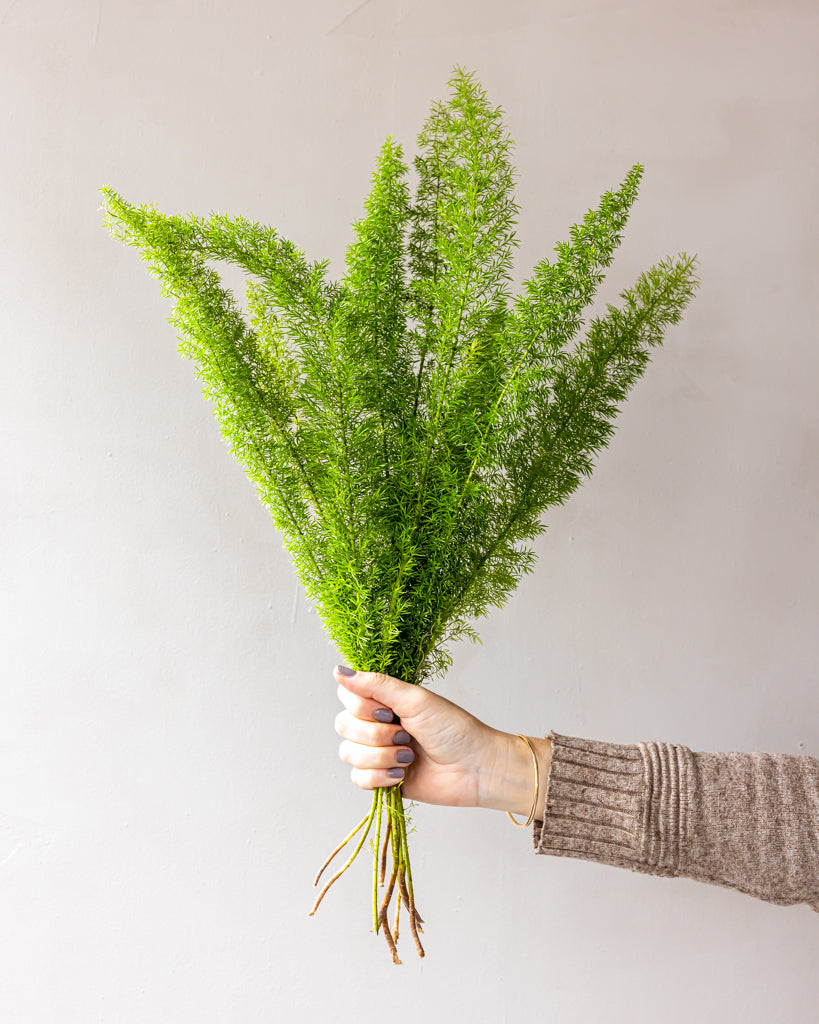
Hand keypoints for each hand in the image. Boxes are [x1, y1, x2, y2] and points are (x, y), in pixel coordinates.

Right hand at [332, 665, 551, 816]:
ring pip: (348, 754)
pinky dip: (379, 777)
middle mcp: (377, 724)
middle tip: (405, 735)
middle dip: (375, 735)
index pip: (347, 696)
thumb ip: (375, 685)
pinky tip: (401, 774)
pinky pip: (358, 779)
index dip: (361, 707)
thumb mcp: (415, 700)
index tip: (388, 711)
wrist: (475, 768)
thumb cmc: (453, 728)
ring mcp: (378, 752)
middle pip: (343, 726)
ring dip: (381, 756)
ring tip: (409, 757)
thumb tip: (338, 670)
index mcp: (385, 700)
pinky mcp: (381, 779)